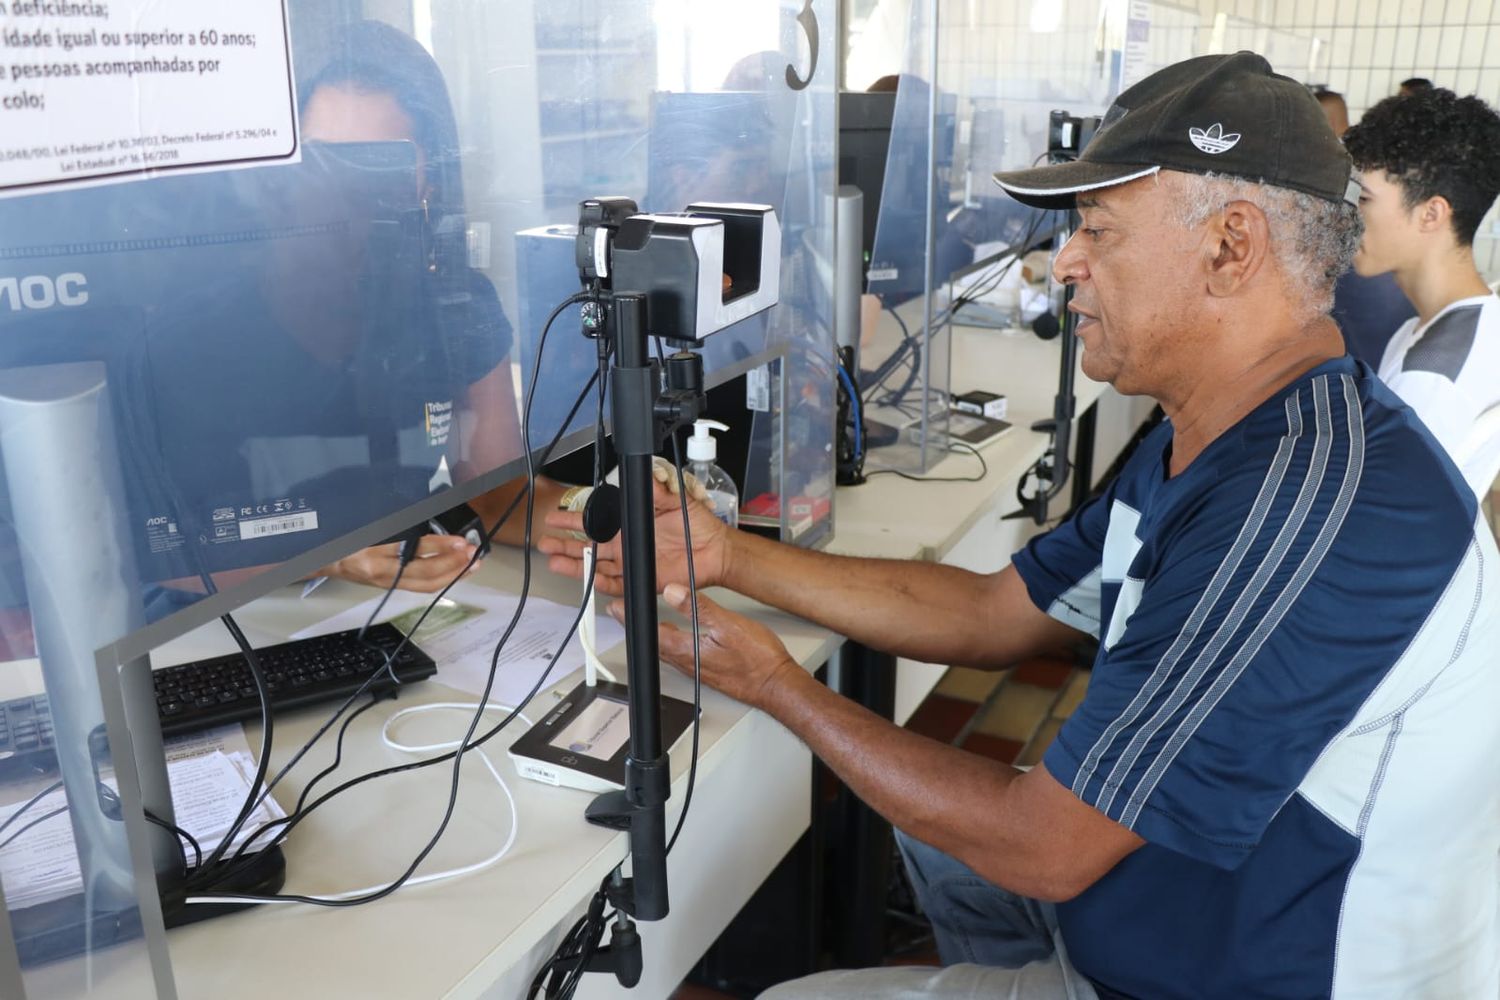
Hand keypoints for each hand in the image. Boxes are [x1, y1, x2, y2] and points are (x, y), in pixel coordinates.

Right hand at [316, 535, 478, 592]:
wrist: (322, 561)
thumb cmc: (343, 540)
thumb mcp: (365, 527)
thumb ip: (395, 528)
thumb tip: (429, 525)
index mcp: (372, 552)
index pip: (412, 550)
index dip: (439, 547)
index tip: (459, 541)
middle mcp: (380, 571)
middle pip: (423, 573)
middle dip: (452, 564)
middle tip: (472, 553)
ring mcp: (385, 582)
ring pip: (425, 585)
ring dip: (452, 574)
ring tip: (472, 564)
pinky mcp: (390, 588)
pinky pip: (420, 588)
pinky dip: (442, 581)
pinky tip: (456, 573)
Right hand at [539, 478, 731, 595]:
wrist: (715, 549)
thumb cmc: (696, 525)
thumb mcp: (674, 499)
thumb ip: (655, 490)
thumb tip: (642, 476)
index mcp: (629, 525)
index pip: (595, 523)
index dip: (573, 522)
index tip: (554, 519)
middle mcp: (626, 545)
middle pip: (588, 547)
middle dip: (565, 545)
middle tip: (545, 543)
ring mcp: (632, 563)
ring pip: (596, 566)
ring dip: (575, 565)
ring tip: (553, 561)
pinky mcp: (642, 580)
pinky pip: (617, 584)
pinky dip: (602, 583)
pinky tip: (588, 579)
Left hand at [618, 584, 801, 708]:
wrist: (777, 685)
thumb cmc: (758, 660)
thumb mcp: (729, 625)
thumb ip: (699, 607)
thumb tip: (673, 592)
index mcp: (689, 651)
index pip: (652, 634)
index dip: (632, 619)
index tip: (618, 608)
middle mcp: (690, 664)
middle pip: (656, 645)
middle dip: (640, 629)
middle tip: (626, 614)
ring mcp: (699, 671)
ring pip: (669, 652)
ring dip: (656, 637)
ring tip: (650, 623)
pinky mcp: (710, 673)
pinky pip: (683, 657)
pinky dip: (674, 644)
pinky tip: (682, 638)